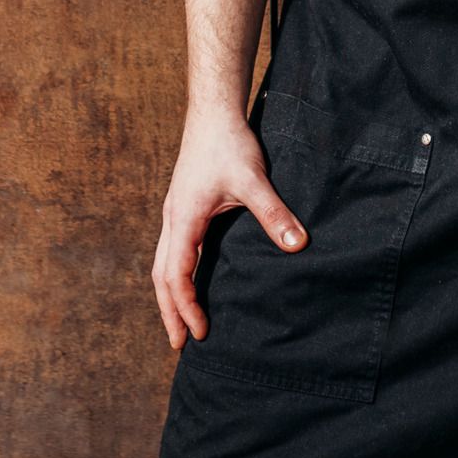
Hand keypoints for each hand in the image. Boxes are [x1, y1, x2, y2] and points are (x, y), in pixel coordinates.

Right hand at [152, 112, 305, 350]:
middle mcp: (173, 219)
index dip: (186, 307)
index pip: (176, 274)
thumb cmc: (229, 144)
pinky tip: (191, 281)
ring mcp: (175, 213)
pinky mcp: (184, 206)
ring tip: (180, 322)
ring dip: (170, 295)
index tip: (200, 333)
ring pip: (162, 263)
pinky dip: (176, 275)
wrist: (214, 112)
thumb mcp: (254, 180)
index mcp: (183, 219)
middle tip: (179, 346)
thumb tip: (298, 246)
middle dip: (169, 312)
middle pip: (160, 276)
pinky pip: (172, 250)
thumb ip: (274, 214)